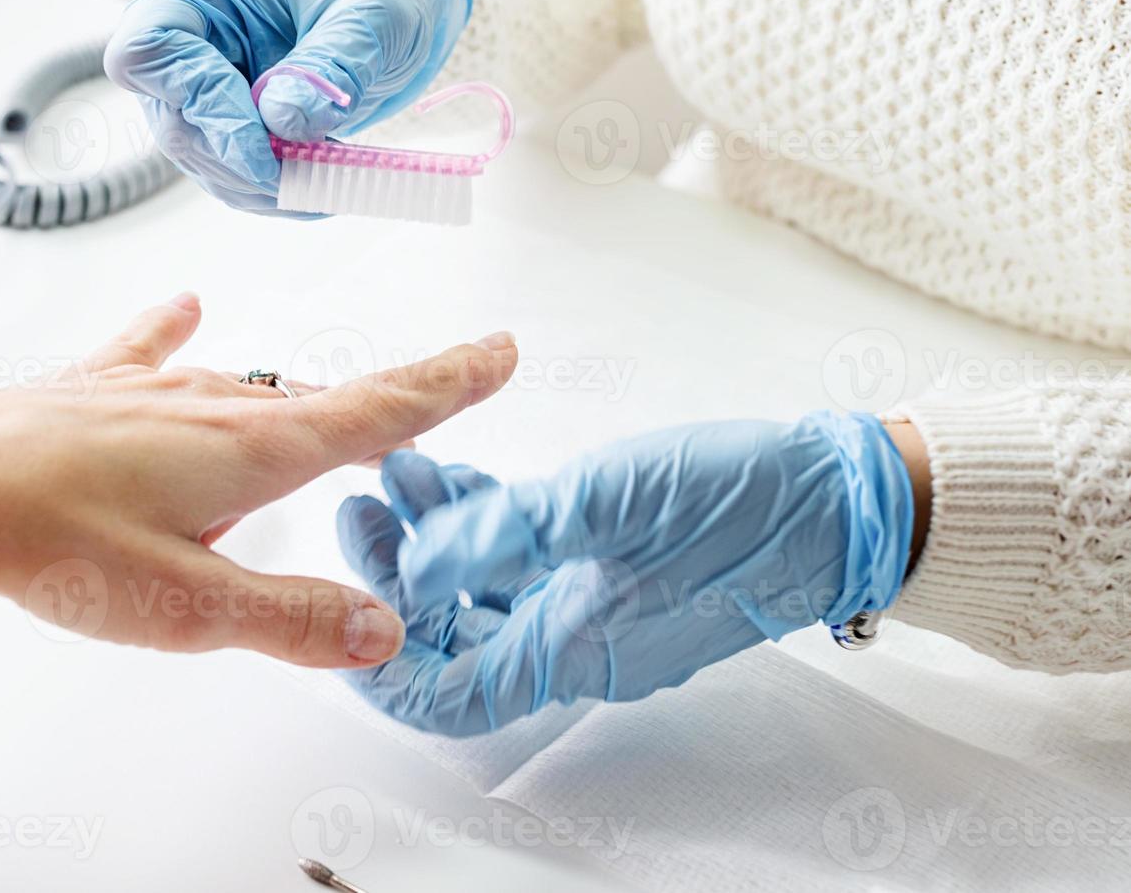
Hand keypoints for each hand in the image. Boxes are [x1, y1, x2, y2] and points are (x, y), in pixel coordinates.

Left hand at [0, 294, 518, 669]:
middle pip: (318, 399)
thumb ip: (290, 619)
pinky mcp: (89, 389)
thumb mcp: (188, 607)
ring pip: (242, 385)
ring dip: (288, 399)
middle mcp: (207, 403)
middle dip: (379, 402)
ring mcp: (146, 388)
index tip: (496, 351)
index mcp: (249, 449)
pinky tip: (182, 310)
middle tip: (426, 398)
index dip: (444, 385)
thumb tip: (379, 627)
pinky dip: (173, 336)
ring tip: (315, 410)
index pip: (375, 412)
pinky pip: (148, 352)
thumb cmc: (49, 537)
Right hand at [105, 0, 470, 212]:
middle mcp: (189, 30)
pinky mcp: (224, 117)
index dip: (198, 105)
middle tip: (302, 179)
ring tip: (321, 185)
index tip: (261, 146)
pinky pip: (229, 169)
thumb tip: (282, 122)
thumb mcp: (371, 13)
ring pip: (197, 154)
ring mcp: (200, 77)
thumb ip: (328, 64)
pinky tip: (318, 186)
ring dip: (255, 186)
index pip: (150, 50)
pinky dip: (271, 190)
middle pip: (171, 116)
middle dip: (235, 160)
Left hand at [335, 414, 916, 734]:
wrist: (836, 500)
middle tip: (362, 511)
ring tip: (401, 474)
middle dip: (395, 577)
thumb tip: (410, 562)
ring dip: (436, 541)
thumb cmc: (739, 508)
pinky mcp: (611, 571)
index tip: (337, 614)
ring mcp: (594, 608)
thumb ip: (497, 534)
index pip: (448, 698)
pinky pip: (526, 564)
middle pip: (453, 638)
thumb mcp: (602, 504)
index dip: (382, 670)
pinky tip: (462, 476)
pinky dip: (486, 526)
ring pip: (484, 593)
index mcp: (569, 651)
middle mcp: (575, 643)